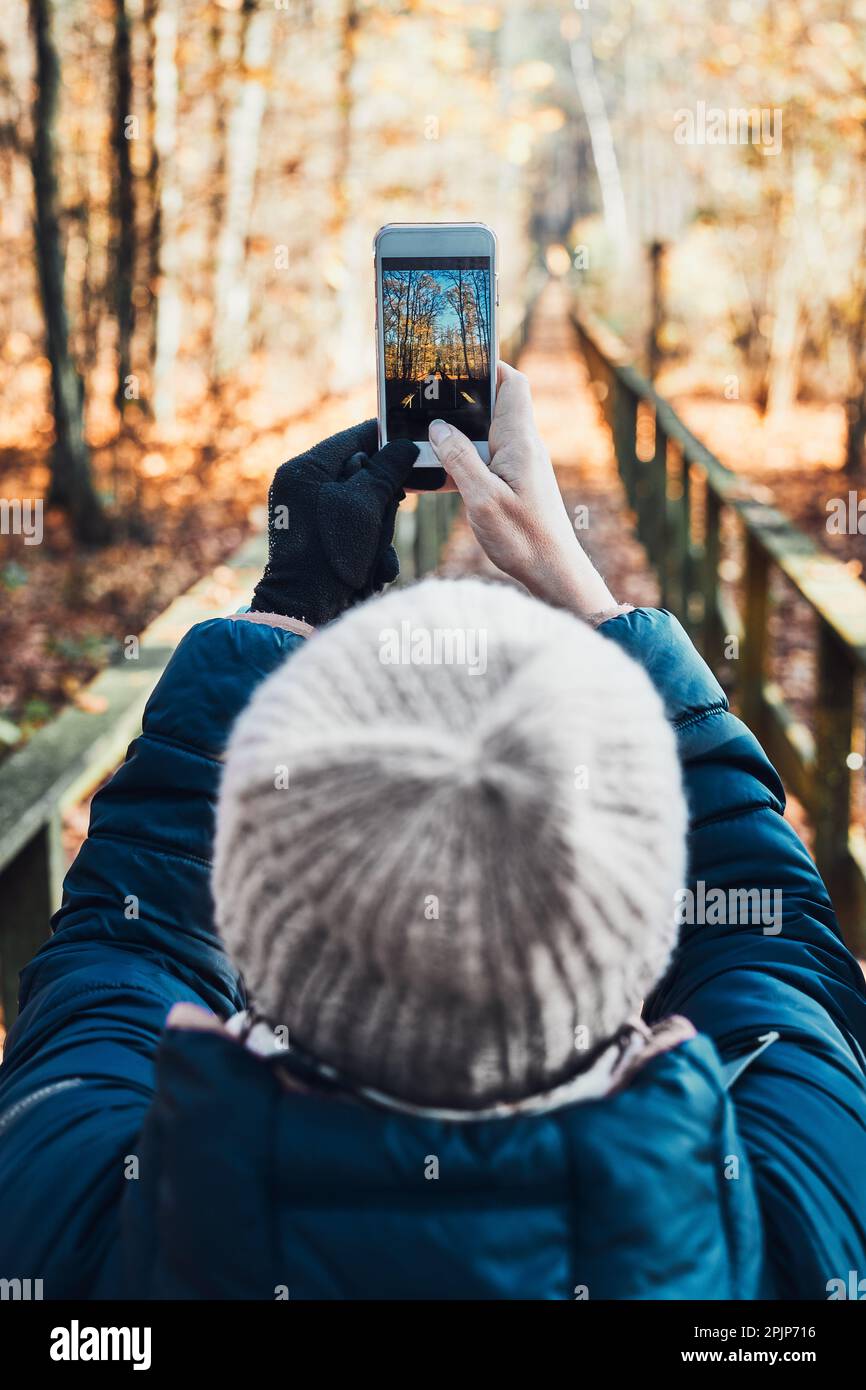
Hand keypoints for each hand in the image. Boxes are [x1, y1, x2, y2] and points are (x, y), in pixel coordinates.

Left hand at [251, 420, 417, 624]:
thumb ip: (387, 470)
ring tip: (375, 550)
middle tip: (396, 504)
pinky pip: (356, 530)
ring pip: (364, 505)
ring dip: (379, 528)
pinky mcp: (323, 540)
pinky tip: (372, 566)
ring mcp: (312, 515)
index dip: (385, 438)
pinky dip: (369, 547)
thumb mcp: (365, 504)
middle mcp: (304, 488)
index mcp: (304, 470)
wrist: (307, 609)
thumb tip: (406, 446)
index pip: (352, 438)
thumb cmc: (331, 553)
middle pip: (362, 472)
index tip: (413, 439)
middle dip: (383, 495)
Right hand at [427, 363, 617, 617]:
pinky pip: (481, 463)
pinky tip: (432, 477)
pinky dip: (458, 464)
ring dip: (454, 437)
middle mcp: (522, 447)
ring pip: (482, 436)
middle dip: (460, 400)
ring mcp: (518, 466)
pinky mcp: (512, 485)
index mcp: (520, 440)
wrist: (552, 573)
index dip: (488, 364)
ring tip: (420, 439)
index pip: (511, 383)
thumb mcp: (482, 498)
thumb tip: (439, 428)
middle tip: (425, 399)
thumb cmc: (523, 538)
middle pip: (492, 405)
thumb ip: (459, 458)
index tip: (459, 359)